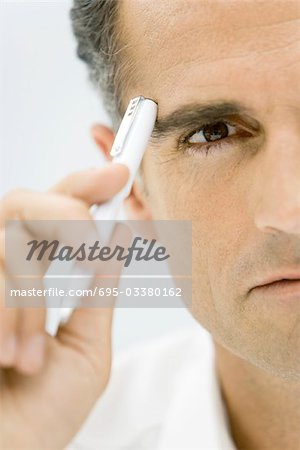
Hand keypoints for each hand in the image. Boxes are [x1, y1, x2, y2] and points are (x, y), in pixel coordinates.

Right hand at [0, 162, 130, 448]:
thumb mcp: (86, 348)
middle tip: (89, 234)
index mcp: (35, 277)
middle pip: (22, 203)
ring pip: (5, 242)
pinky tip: (8, 357)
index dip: (85, 186)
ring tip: (29, 357)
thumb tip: (120, 239)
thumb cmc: (42, 414)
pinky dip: (7, 311)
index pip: (56, 213)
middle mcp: (0, 268)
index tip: (120, 172)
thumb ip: (99, 292)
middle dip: (63, 211)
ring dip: (27, 297)